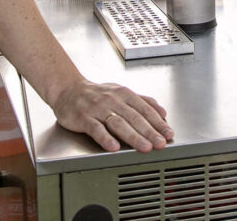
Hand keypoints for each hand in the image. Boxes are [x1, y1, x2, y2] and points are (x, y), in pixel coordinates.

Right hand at [50, 79, 173, 152]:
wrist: (68, 90)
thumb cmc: (96, 94)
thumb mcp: (120, 92)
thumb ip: (142, 101)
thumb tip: (162, 111)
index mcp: (124, 93)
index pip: (144, 109)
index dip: (157, 122)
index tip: (168, 133)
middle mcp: (112, 99)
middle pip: (134, 117)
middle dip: (149, 131)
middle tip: (160, 143)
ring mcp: (97, 108)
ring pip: (118, 123)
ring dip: (133, 136)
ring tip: (144, 147)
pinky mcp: (83, 117)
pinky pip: (95, 129)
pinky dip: (105, 138)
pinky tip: (113, 147)